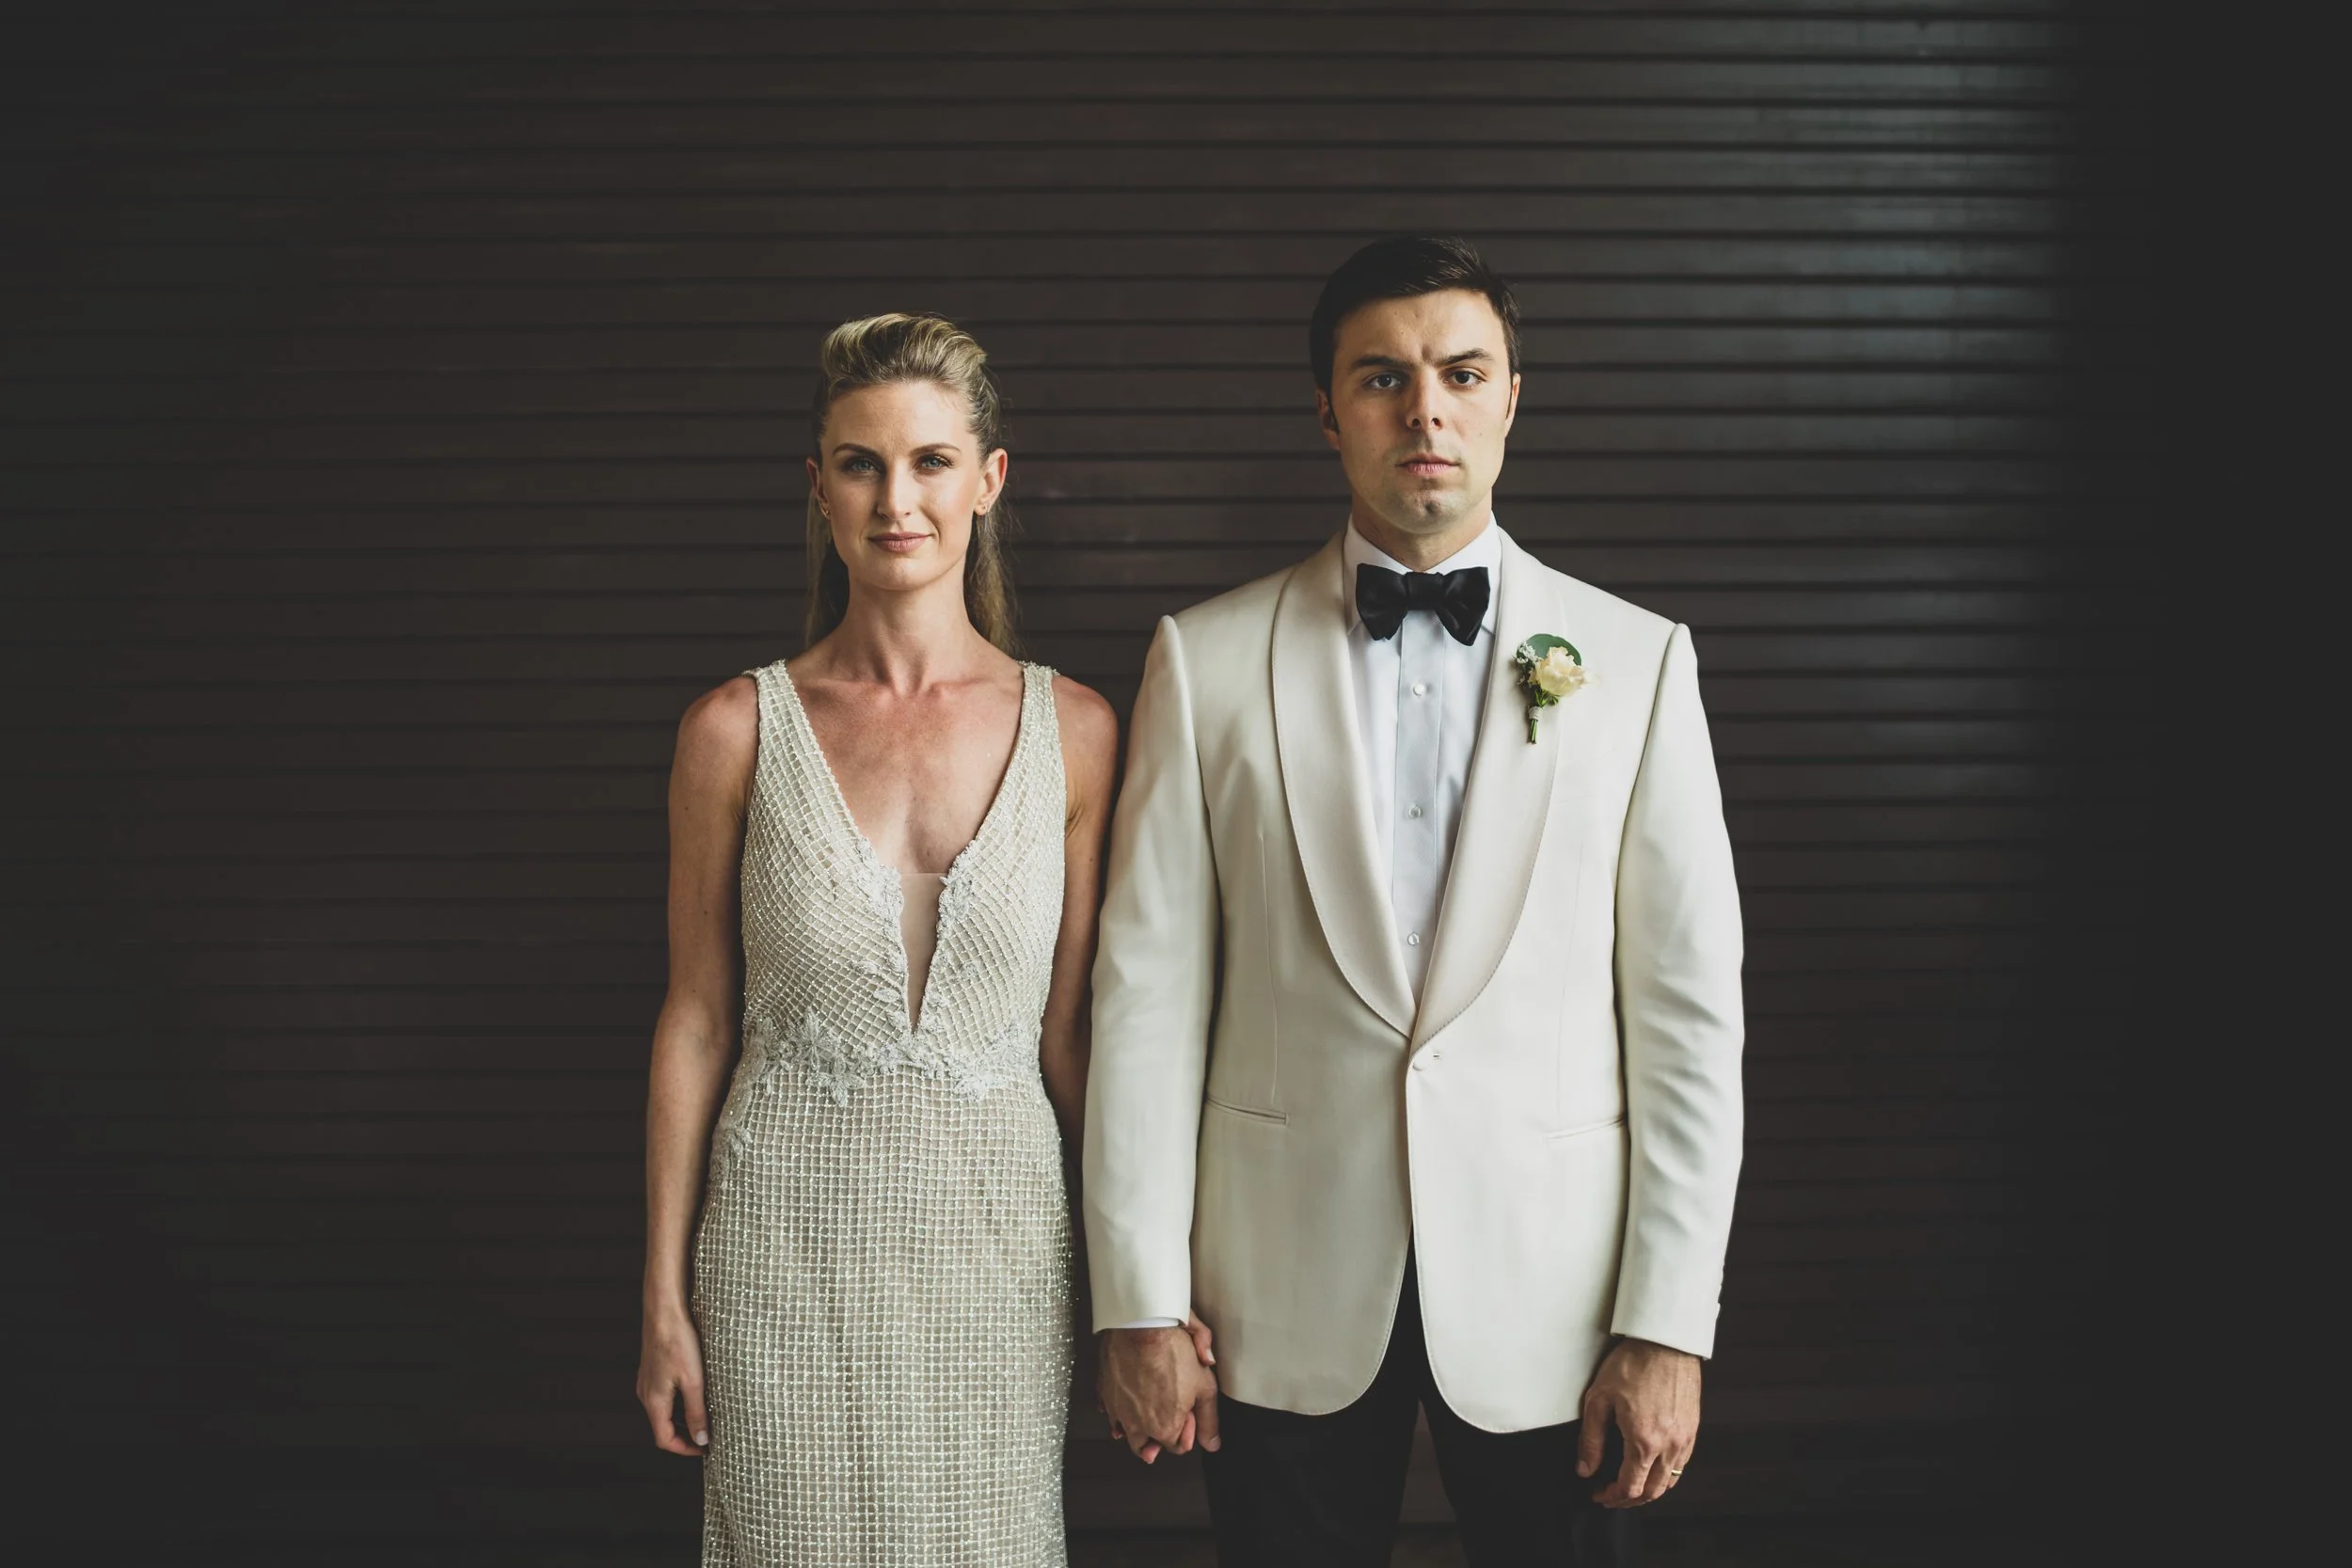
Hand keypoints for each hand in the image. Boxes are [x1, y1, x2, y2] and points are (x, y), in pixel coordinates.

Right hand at [637, 1307, 710, 1456]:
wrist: (664, 1310)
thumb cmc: (678, 1342)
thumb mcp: (694, 1381)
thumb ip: (697, 1412)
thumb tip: (701, 1439)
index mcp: (654, 1401)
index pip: (664, 1439)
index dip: (684, 1449)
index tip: (704, 1450)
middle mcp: (646, 1394)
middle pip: (663, 1427)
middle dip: (685, 1436)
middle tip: (707, 1436)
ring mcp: (647, 1381)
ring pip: (663, 1411)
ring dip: (682, 1419)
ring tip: (705, 1418)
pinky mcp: (652, 1369)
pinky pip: (663, 1396)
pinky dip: (678, 1404)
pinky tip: (695, 1394)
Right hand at [1097, 1317, 1220, 1463]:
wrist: (1141, 1325)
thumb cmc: (1172, 1352)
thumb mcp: (1205, 1386)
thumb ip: (1209, 1420)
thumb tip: (1213, 1443)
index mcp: (1165, 1428)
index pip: (1177, 1447)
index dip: (1186, 1432)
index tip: (1188, 1413)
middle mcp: (1138, 1426)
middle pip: (1148, 1448)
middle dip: (1158, 1438)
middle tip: (1168, 1417)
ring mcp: (1118, 1411)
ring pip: (1126, 1433)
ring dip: (1136, 1429)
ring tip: (1147, 1415)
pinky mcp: (1105, 1394)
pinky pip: (1109, 1413)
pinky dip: (1117, 1413)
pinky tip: (1126, 1406)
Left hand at [1577, 1337, 1699, 1506]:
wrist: (1665, 1342)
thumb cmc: (1632, 1365)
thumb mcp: (1599, 1400)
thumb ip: (1591, 1439)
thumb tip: (1585, 1469)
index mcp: (1645, 1442)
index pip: (1630, 1487)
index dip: (1612, 1497)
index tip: (1598, 1494)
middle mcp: (1669, 1446)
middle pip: (1652, 1492)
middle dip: (1630, 1500)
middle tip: (1612, 1496)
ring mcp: (1685, 1439)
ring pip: (1670, 1481)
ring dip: (1649, 1491)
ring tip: (1631, 1486)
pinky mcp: (1693, 1429)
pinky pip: (1682, 1465)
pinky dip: (1666, 1475)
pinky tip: (1652, 1467)